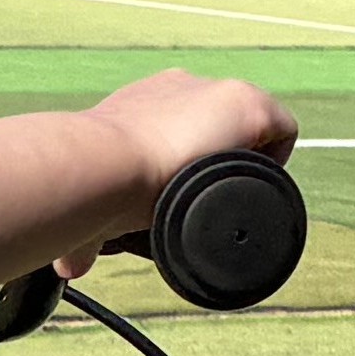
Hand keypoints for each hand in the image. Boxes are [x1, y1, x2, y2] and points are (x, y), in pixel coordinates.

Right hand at [64, 71, 294, 275]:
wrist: (105, 163)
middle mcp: (184, 86)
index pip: (182, 123)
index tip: (185, 188)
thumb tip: (69, 269)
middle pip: (221, 125)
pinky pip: (284, 131)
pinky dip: (277, 160)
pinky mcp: (250, 104)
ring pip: (255, 128)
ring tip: (231, 196)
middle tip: (207, 198)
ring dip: (248, 161)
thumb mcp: (95, 197)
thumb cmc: (90, 183)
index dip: (189, 155)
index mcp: (146, 101)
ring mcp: (219, 91)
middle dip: (219, 160)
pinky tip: (254, 184)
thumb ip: (88, 231)